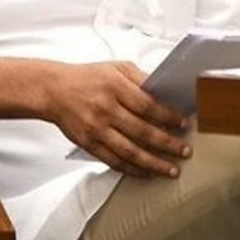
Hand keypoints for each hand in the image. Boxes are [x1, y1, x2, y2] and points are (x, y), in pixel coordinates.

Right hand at [42, 61, 191, 177]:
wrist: (54, 90)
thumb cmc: (87, 77)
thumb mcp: (116, 67)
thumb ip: (141, 78)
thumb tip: (166, 93)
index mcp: (115, 87)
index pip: (148, 105)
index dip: (168, 117)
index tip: (183, 124)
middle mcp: (106, 109)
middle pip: (143, 131)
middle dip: (168, 144)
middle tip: (185, 151)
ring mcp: (97, 129)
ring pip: (130, 151)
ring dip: (154, 163)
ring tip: (172, 169)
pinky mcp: (89, 144)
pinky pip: (114, 161)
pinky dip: (132, 170)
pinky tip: (147, 172)